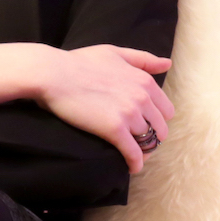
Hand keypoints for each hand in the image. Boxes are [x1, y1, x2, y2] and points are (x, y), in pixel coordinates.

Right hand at [34, 45, 174, 174]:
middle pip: (160, 128)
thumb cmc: (79, 62)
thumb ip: (143, 59)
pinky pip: (134, 153)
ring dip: (143, 151)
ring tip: (133, 156)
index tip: (144, 125)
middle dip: (152, 136)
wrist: (52, 73)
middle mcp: (142, 97)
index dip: (156, 120)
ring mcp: (130, 114)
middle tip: (137, 142)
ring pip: (149, 142)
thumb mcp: (114, 53)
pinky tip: (131, 168)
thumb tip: (167, 63)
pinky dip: (135, 163)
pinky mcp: (114, 129)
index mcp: (144, 81)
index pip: (166, 110)